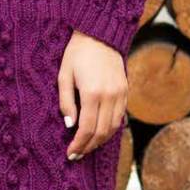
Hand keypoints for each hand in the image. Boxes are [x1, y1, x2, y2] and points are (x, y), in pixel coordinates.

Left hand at [58, 29, 126, 160]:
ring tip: (88, 146)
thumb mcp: (64, 74)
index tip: (70, 153)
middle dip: (89, 147)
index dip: (79, 144)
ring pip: (113, 127)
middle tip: (77, 155)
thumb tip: (70, 125)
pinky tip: (100, 132)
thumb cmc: (77, 53)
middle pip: (102, 132)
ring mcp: (120, 94)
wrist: (100, 34)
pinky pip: (120, 117)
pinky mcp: (125, 90)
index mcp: (92, 92)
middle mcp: (109, 96)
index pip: (87, 128)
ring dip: (101, 141)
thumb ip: (66, 101)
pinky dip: (111, 128)